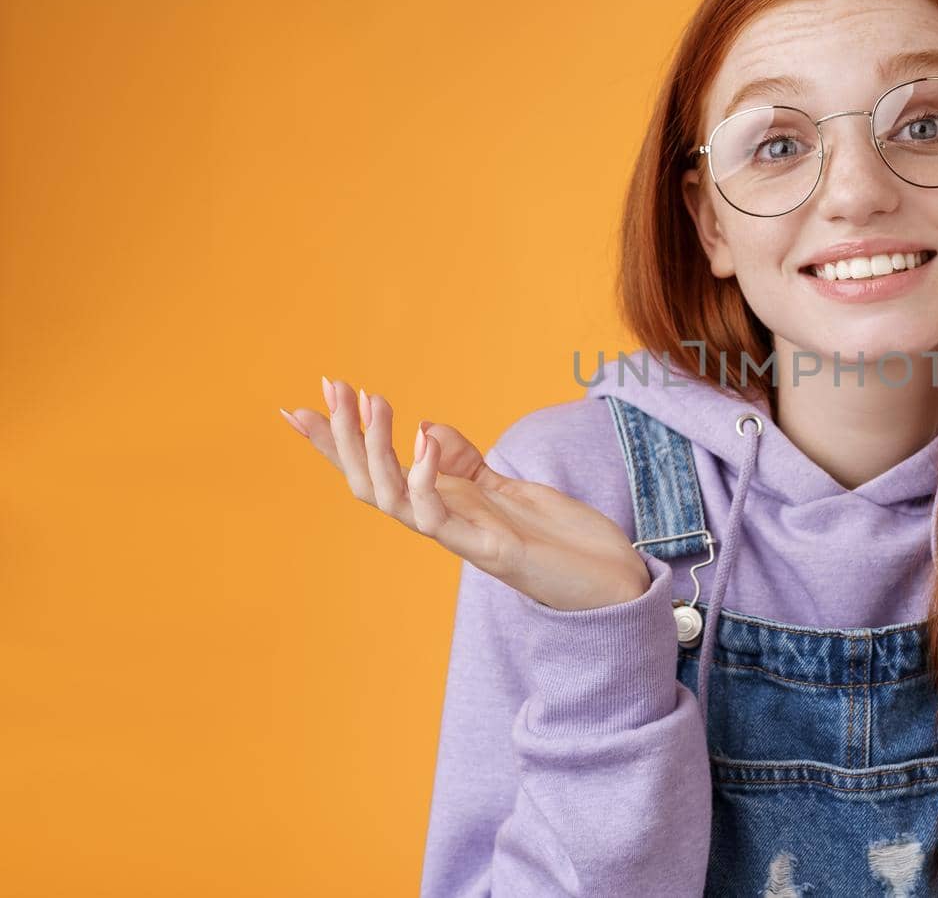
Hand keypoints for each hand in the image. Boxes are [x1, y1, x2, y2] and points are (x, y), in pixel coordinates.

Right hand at [279, 377, 650, 609]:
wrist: (611, 581)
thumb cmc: (560, 539)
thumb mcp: (507, 487)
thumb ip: (465, 462)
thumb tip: (425, 427)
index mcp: (443, 507)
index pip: (375, 471)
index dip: (335, 444)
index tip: (296, 407)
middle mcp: (443, 525)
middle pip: (368, 483)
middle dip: (343, 437)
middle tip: (332, 387)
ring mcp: (463, 539)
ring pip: (391, 499)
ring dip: (375, 449)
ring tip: (373, 400)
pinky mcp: (491, 550)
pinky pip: (439, 519)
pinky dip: (425, 479)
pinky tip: (424, 440)